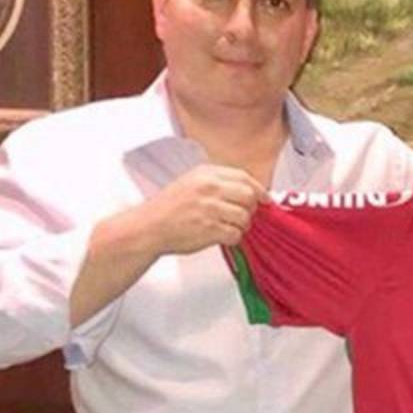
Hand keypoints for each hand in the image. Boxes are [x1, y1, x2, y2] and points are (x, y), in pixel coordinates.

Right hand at [135, 164, 266, 255]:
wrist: (147, 227)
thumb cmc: (169, 208)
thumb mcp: (192, 182)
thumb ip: (219, 183)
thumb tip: (251, 191)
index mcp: (206, 174)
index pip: (244, 177)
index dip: (258, 190)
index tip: (265, 199)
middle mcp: (209, 188)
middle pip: (249, 196)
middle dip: (250, 209)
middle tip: (240, 216)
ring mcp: (209, 208)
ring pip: (245, 217)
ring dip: (240, 226)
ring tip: (226, 227)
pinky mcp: (209, 228)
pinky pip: (235, 234)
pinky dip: (232, 238)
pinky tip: (220, 236)